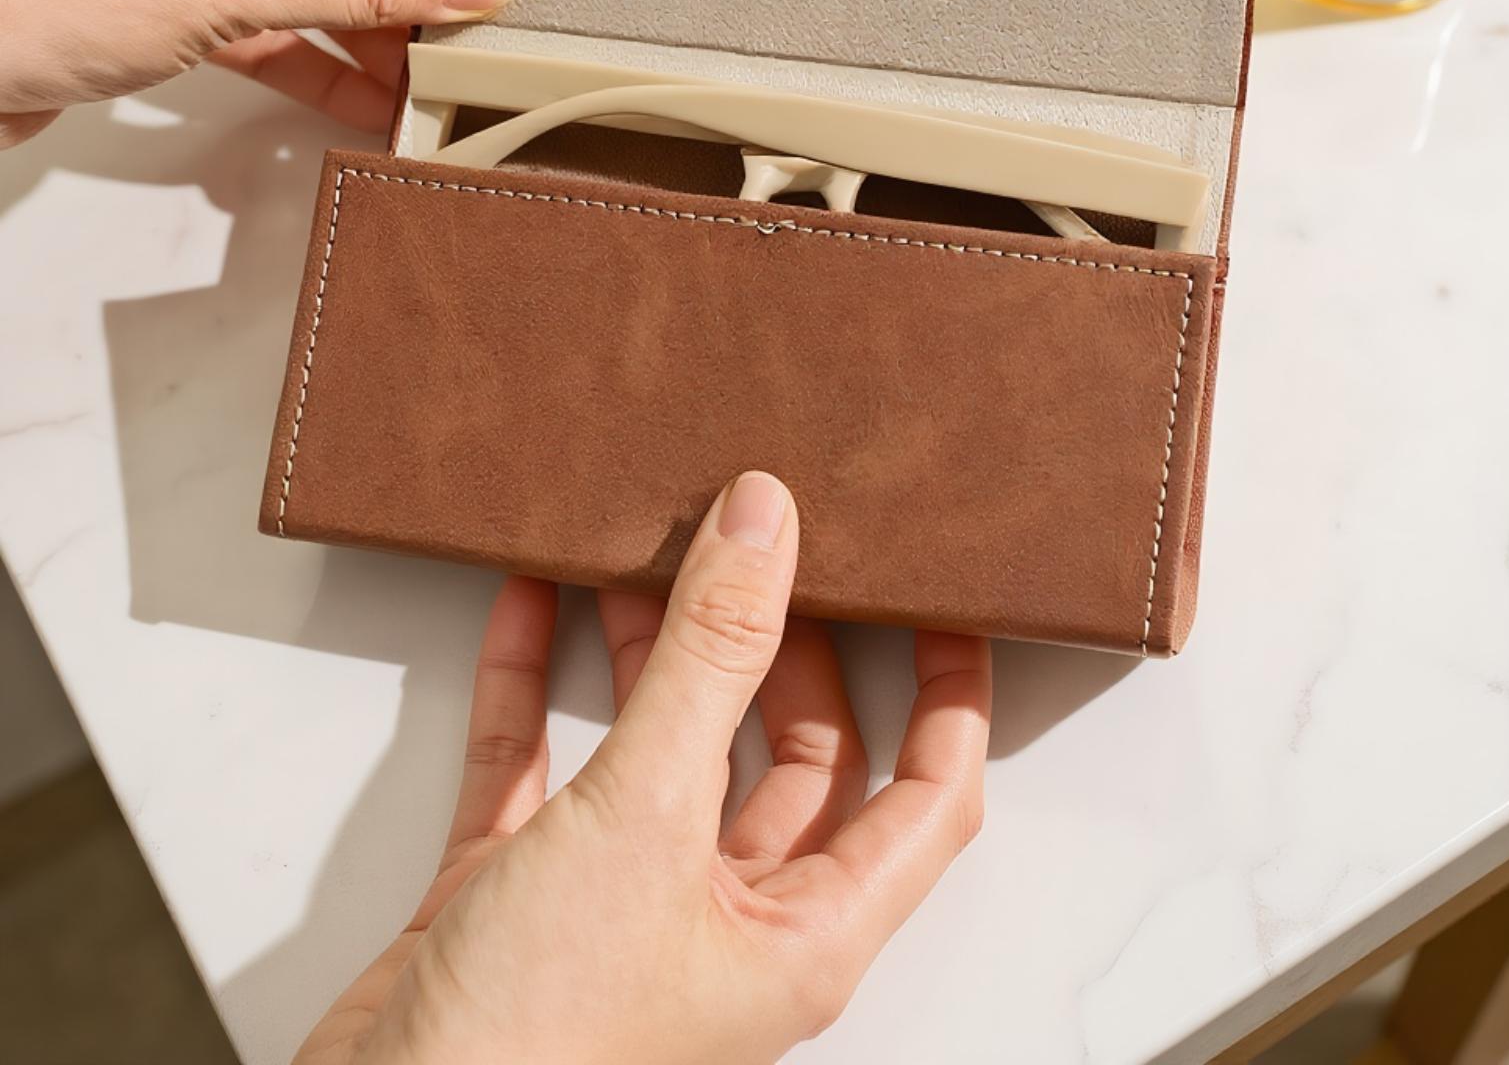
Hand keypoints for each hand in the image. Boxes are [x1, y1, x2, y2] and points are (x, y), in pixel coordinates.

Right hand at [298, 473, 990, 1064]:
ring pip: (668, 750)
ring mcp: (623, 904)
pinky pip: (548, 762)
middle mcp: (726, 917)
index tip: (940, 603)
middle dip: (779, 649)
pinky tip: (533, 605)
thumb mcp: (646, 814)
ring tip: (651, 555)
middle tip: (768, 555)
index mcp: (802, 931)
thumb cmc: (536, 1038)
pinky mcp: (525, 889)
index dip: (949, 698)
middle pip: (793, 756)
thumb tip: (763, 528)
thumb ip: (709, 661)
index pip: (927, 798)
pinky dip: (539, 685)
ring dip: (653, 654)